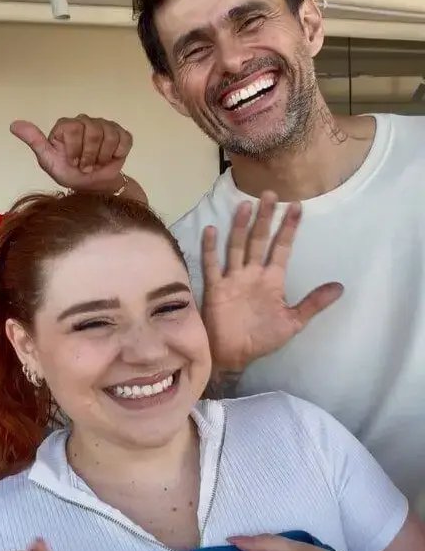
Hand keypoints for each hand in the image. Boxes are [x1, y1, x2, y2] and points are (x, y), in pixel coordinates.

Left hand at [11, 114, 131, 192]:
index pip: (73, 129)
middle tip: (84, 166)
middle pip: (93, 132)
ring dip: (102, 157)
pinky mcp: (122, 134)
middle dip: (89, 156)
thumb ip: (34, 142)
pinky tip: (109, 159)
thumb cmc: (68, 172)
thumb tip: (13, 125)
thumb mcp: (48, 161)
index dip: (74, 149)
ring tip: (96, 164)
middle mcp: (85, 120)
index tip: (71, 161)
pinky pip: (124, 141)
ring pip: (109, 136)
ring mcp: (105, 125)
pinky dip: (117, 155)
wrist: (91, 186)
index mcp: (66, 125)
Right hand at [200, 191, 343, 371]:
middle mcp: (252, 274)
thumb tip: (340, 287)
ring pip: (237, 247)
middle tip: (271, 194)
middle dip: (266, 218)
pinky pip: (212, 265)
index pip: (282, 248)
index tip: (297, 207)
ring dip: (240, 226)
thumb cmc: (261, 339)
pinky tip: (211, 230)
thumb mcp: (293, 322)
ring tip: (245, 205)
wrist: (233, 355)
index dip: (289, 228)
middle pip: (259, 240)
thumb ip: (313, 303)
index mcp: (272, 280)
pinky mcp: (215, 288)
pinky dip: (210, 248)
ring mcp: (232, 279)